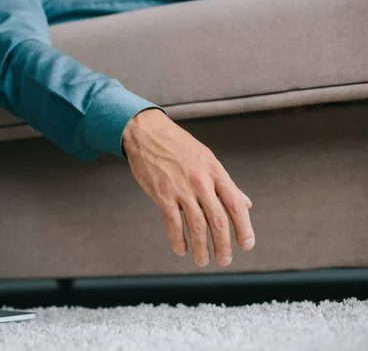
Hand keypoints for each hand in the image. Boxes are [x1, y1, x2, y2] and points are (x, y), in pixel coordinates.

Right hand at [122, 109, 253, 266]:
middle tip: (225, 260)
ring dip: (202, 248)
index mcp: (215, 172)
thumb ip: (226, 184)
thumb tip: (246, 203)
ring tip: (203, 260)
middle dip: (224, 245)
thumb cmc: (178, 146)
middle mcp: (201, 182)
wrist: (148, 133)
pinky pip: (173, 223)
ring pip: (197, 226)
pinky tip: (182, 250)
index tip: (247, 244)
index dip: (244, 228)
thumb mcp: (208, 160)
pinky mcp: (162, 194)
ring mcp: (181, 189)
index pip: (236, 205)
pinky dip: (179, 240)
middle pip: (218, 220)